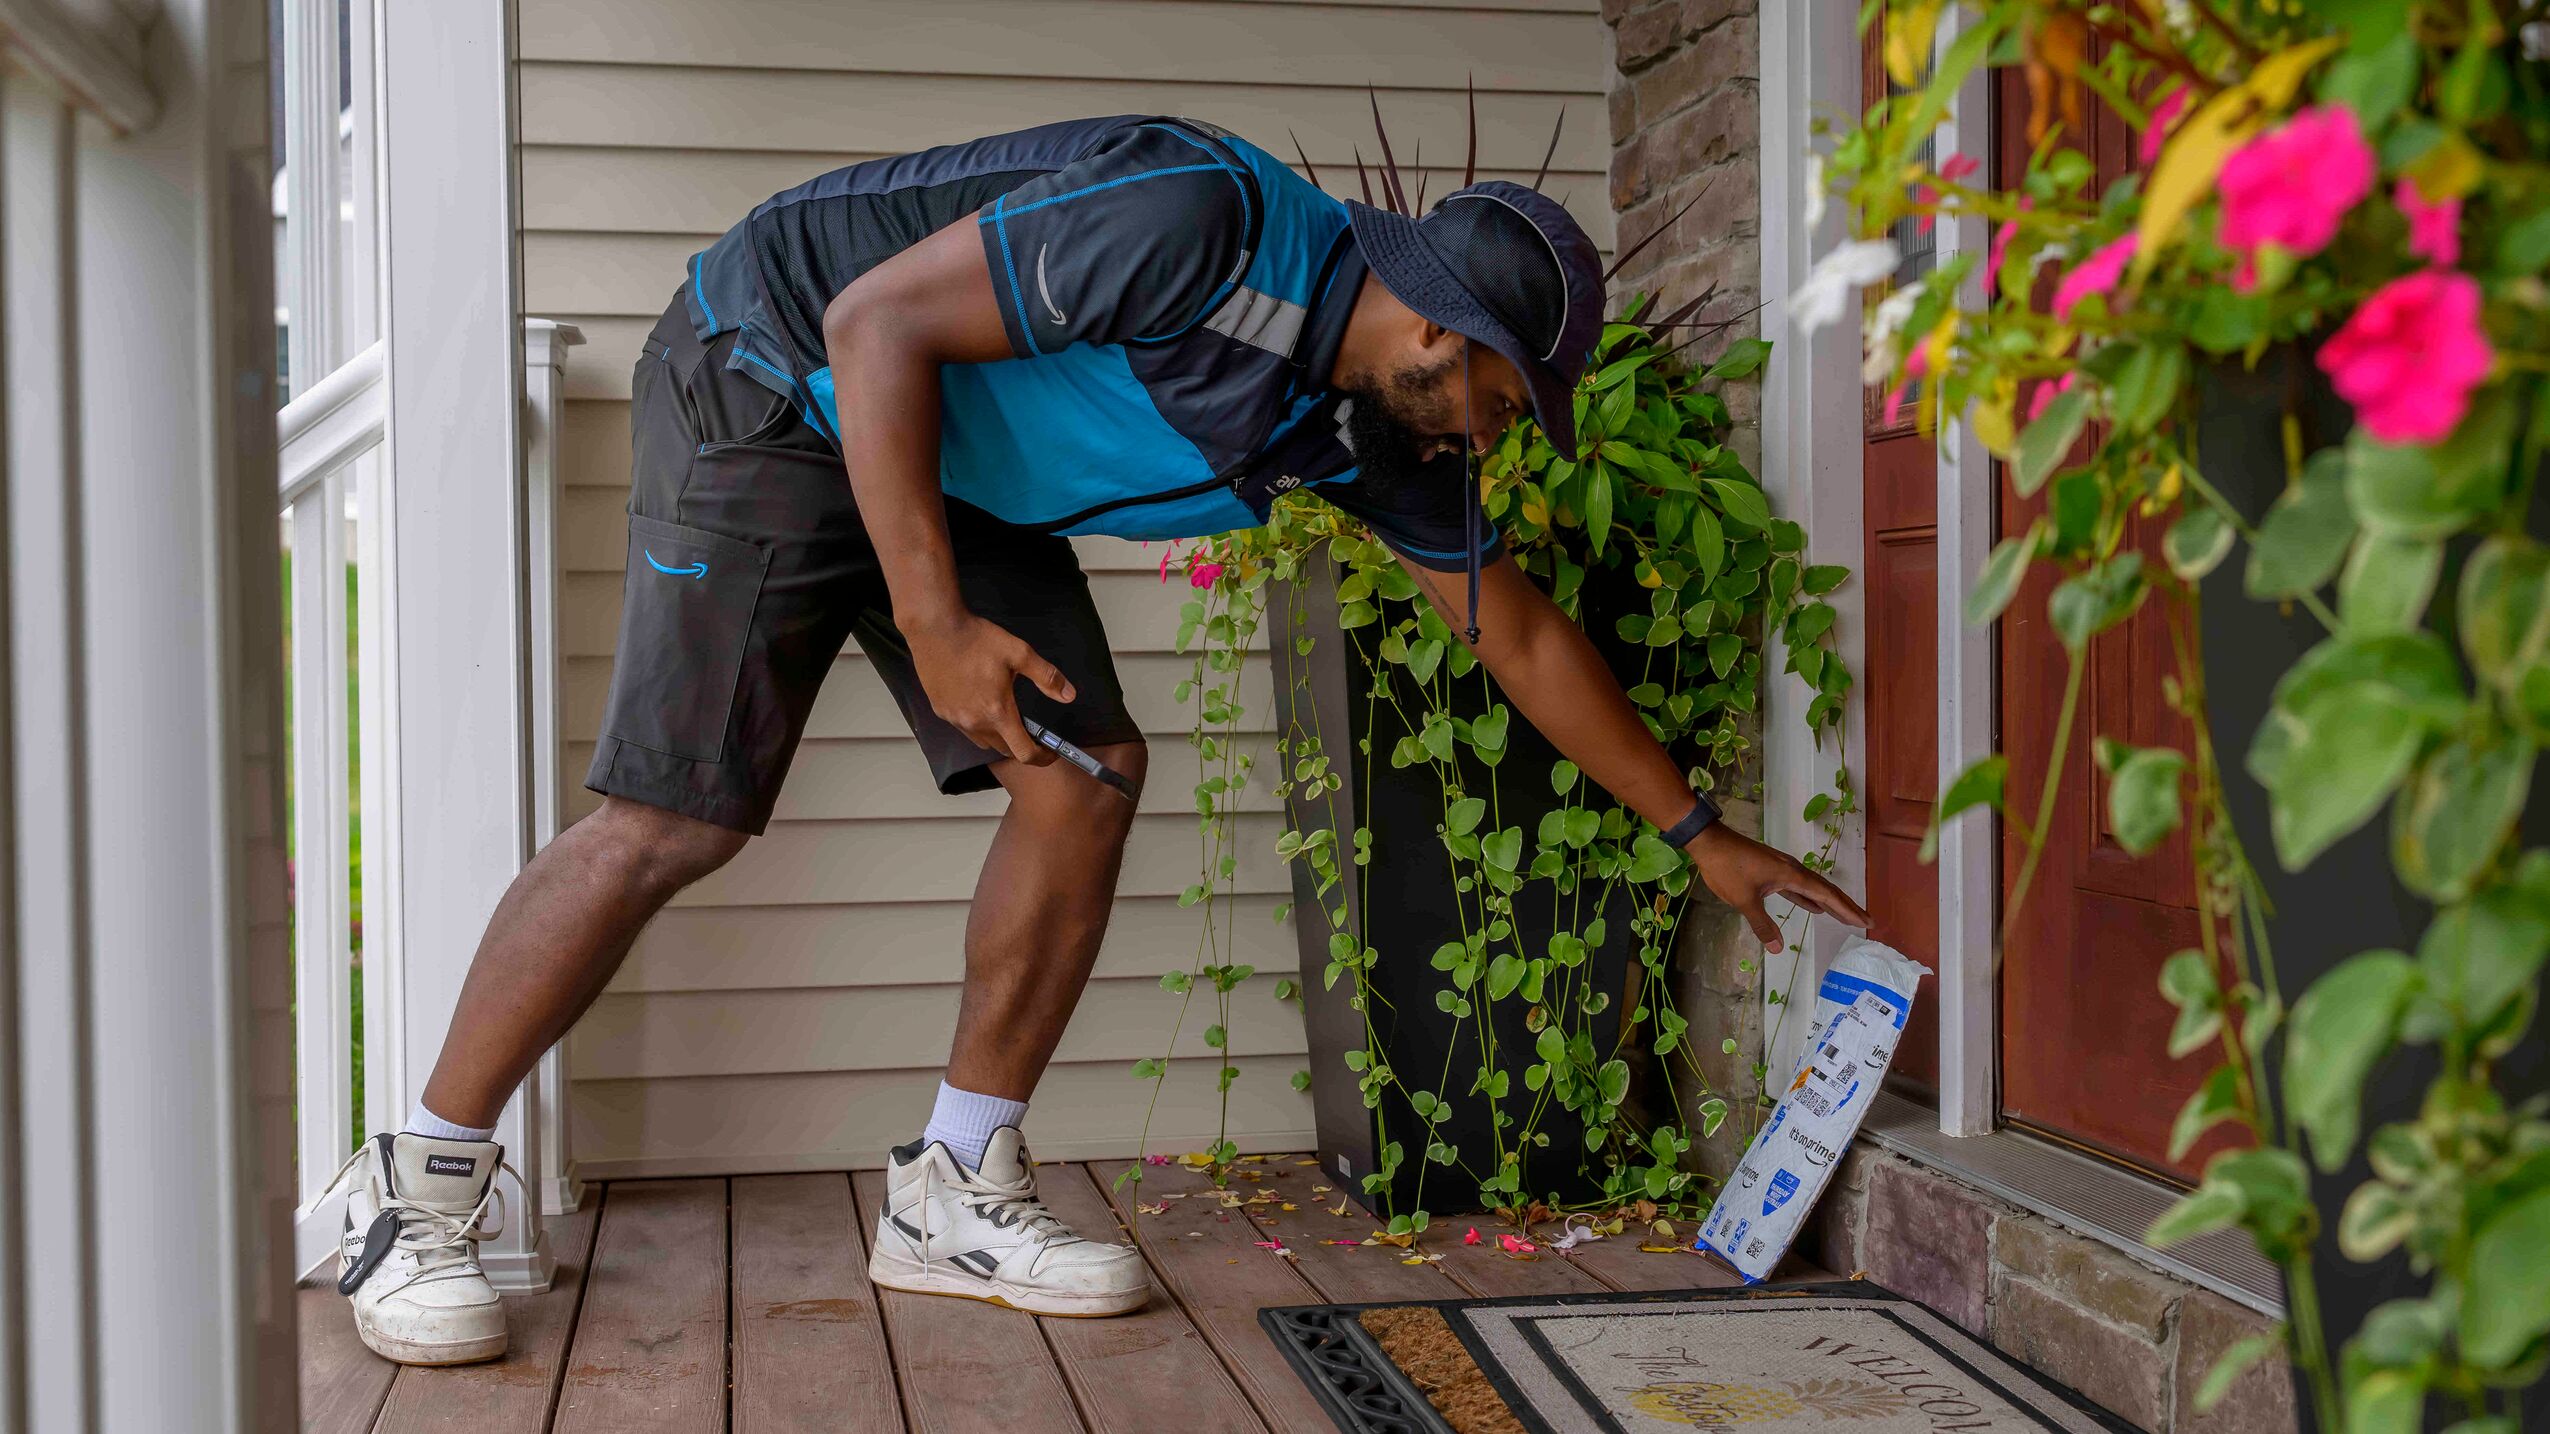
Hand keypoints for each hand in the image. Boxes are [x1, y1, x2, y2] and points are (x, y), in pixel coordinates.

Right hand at [901, 610, 1074, 765]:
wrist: (935, 628)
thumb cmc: (975, 639)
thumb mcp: (1019, 653)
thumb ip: (1047, 677)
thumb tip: (1068, 695)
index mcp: (998, 712)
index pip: (1024, 753)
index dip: (1042, 757)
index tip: (1050, 752)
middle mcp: (974, 722)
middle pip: (1004, 749)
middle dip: (1021, 745)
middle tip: (1032, 730)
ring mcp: (955, 719)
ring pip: (983, 741)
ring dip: (998, 736)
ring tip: (1005, 714)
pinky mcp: (940, 711)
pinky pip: (964, 728)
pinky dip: (977, 724)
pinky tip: (979, 703)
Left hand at [1686, 824, 1871, 954]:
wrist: (1709, 842)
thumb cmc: (1727, 869)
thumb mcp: (1744, 901)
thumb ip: (1762, 925)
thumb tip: (1778, 948)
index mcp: (1791, 875)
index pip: (1826, 895)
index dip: (1847, 909)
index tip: (1865, 920)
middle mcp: (1792, 870)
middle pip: (1825, 890)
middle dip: (1846, 906)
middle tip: (1865, 921)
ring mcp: (1782, 870)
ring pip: (1813, 889)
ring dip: (1829, 903)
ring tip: (1845, 917)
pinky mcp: (1772, 871)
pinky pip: (1798, 888)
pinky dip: (1809, 899)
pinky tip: (1814, 908)